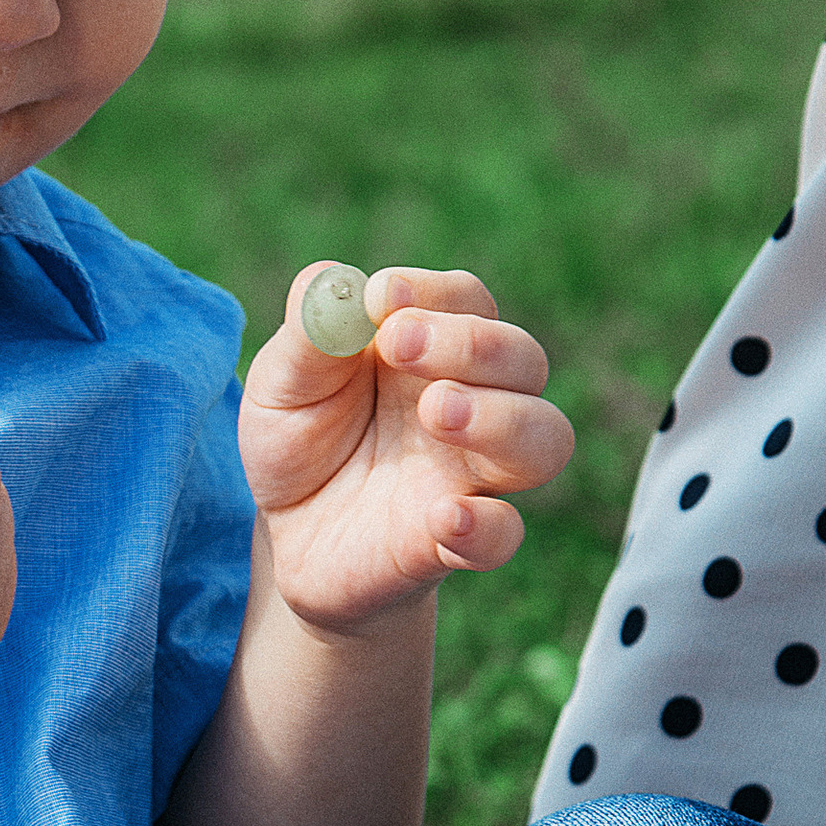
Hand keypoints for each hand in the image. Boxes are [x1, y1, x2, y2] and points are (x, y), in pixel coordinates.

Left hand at [240, 263, 572, 630]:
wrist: (282, 537)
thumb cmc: (297, 442)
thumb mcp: (281, 384)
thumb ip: (308, 335)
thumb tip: (331, 283)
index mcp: (432, 350)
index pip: (467, 301)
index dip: (433, 292)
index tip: (380, 298)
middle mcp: (471, 403)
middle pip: (523, 359)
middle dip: (470, 344)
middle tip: (400, 344)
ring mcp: (470, 475)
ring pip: (544, 439)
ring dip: (500, 418)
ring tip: (435, 410)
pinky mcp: (456, 542)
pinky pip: (504, 535)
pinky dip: (485, 525)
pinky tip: (443, 515)